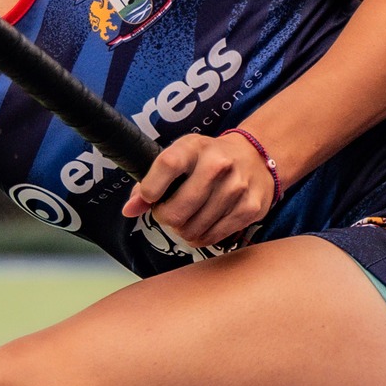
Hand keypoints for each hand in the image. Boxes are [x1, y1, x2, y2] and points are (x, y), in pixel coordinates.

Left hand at [122, 130, 276, 250]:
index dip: (151, 188)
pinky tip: (202, 225)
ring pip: (193, 229)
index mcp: (194, 147)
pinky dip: (201, 237)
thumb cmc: (207, 159)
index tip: (150, 198)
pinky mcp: (250, 208)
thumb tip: (129, 210)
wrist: (256, 156)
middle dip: (165, 218)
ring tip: (187, 218)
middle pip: (178, 210)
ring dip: (183, 230)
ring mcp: (237, 187)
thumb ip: (149, 181)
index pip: (167, 165)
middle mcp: (218, 164)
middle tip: (168, 213)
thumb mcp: (180, 157)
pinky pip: (213, 237)